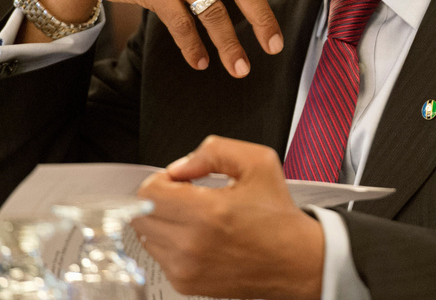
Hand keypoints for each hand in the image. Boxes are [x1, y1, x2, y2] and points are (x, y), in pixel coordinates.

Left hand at [133, 135, 323, 299]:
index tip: (179, 180)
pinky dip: (171, 243)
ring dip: (163, 221)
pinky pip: (159, 256)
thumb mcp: (258, 162)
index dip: (162, 179)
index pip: (148, 193)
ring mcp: (186, 268)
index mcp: (208, 212)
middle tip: (185, 195)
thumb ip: (214, 151)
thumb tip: (181, 167)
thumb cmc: (278, 216)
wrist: (294, 259)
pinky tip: (198, 236)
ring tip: (195, 216)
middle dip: (160, 199)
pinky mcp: (186, 284)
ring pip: (147, 236)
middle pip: (141, 215)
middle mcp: (191, 244)